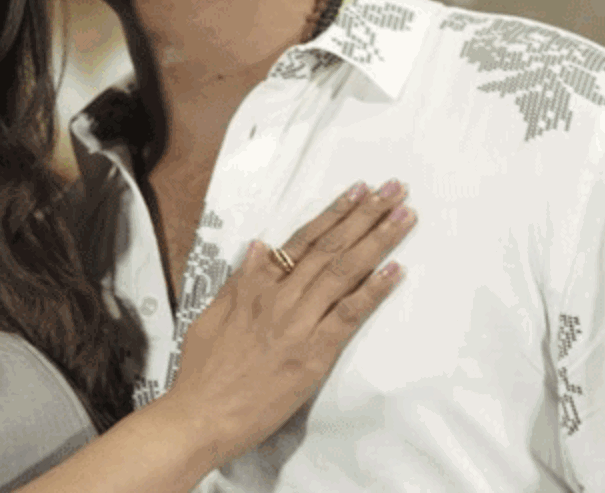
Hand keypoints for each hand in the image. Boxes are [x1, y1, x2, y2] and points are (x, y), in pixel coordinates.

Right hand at [162, 180, 413, 467]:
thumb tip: (260, 248)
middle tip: (394, 190)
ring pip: (343, 272)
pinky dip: (373, 290)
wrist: (201, 414)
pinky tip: (395, 270)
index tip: (358, 191)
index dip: (334, 213)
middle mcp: (279, 298)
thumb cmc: (203, 371)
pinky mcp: (313, 355)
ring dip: (378, 241)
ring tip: (404, 217)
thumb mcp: (211, 316)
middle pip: (330, 248)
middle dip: (366, 216)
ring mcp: (298, 325)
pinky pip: (348, 315)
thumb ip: (240, 282)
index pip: (302, 240)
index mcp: (254, 286)